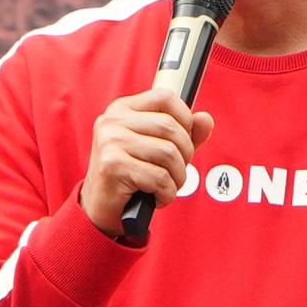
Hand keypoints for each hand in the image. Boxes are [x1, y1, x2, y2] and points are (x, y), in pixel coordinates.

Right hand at [79, 85, 210, 238]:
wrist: (100, 209)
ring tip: (166, 187)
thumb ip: (185, 134)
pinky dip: (166, 193)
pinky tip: (156, 197)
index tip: (183, 141)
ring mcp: (110, 142)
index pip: (165, 97)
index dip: (185, 118)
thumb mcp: (160, 151)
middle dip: (185, 155)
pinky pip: (159, 177)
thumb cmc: (131, 177)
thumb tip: (206, 119)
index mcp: (122, 109)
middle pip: (170, 127)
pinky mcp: (112, 166)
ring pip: (168, 153)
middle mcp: (113, 121)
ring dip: (177, 177)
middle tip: (176, 172)